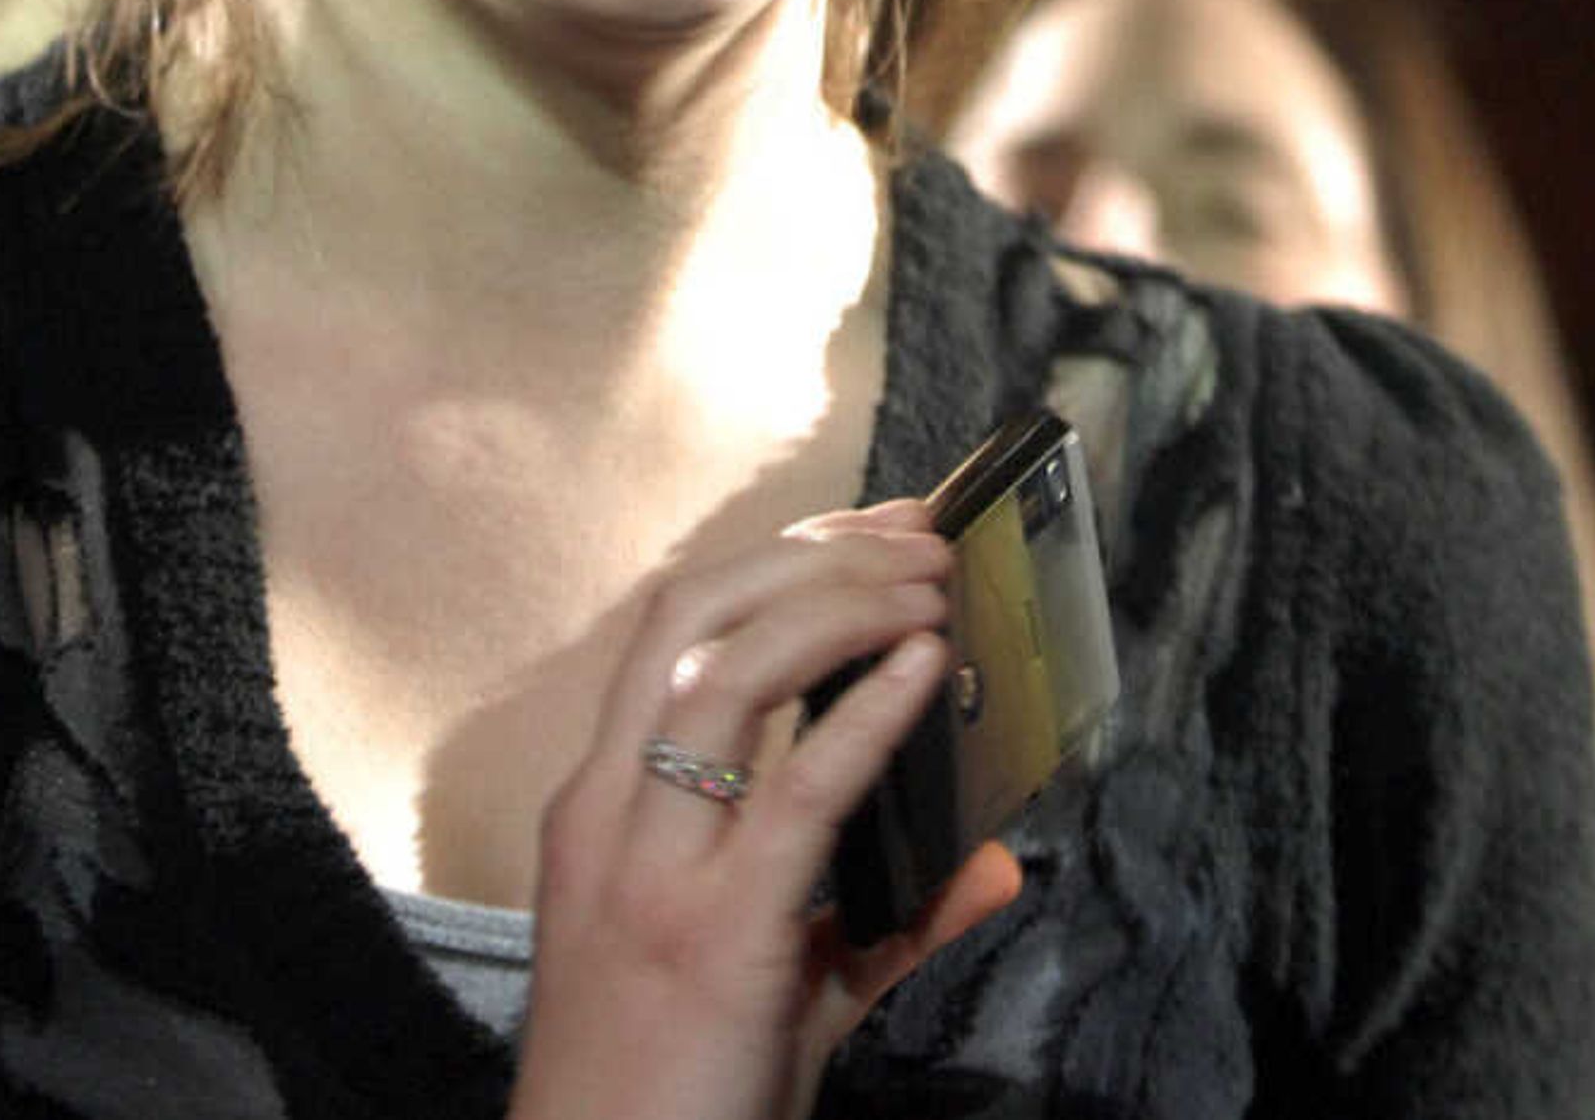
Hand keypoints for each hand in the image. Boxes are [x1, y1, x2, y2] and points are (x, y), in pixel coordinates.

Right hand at [506, 500, 1024, 1119]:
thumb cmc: (671, 1095)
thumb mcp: (774, 982)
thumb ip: (884, 918)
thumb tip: (992, 864)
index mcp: (603, 808)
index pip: (676, 630)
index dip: (778, 558)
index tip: (871, 530)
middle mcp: (609, 814)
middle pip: (691, 615)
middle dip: (811, 552)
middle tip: (916, 538)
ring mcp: (652, 870)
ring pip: (726, 670)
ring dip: (839, 603)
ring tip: (930, 587)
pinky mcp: (713, 934)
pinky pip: (794, 791)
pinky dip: (866, 713)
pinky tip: (923, 669)